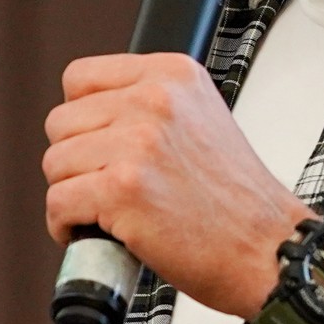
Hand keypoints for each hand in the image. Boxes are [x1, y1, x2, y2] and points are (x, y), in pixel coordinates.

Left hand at [42, 52, 315, 317]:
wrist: (269, 250)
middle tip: (109, 185)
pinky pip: (58, 203)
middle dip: (76, 161)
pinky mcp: (122, 189)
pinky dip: (67, 226)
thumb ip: (150, 105)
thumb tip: (89, 115)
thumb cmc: (236, 199)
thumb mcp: (202, 117)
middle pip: (61, 123)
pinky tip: (100, 233)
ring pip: (55, 163)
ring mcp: (137, 143)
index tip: (99, 144)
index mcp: (172, 74)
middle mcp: (154, 99)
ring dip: (72, 194)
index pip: (80, 77)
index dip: (82, 118)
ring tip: (108, 211)